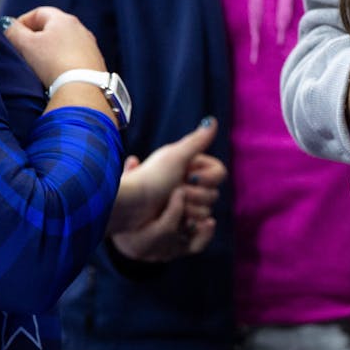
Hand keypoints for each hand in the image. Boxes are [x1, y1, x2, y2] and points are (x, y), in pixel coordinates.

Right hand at [1, 6, 105, 87]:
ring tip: (37, 64)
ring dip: (49, 50)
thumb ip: (13, 31)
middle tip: (22, 50)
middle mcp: (80, 28)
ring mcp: (90, 45)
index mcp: (64, 19)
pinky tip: (55, 72)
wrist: (82, 86)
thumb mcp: (26, 44)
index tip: (13, 35)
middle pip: (52, 27)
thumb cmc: (53, 62)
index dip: (22, 22)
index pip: (38, 12)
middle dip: (35, 37)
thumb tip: (7, 24)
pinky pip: (73, 56)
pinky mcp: (94, 61)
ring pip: (63, 43)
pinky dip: (62, 60)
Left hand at [110, 119, 225, 261]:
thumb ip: (197, 140)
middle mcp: (190, 186)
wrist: (129, 206)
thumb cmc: (150, 178)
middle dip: (194, 196)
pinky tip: (184, 222)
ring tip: (168, 206)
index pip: (220, 174)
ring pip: (206, 212)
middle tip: (175, 192)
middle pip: (214, 195)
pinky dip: (192, 226)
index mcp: (191, 168)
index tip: (188, 175)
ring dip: (188, 210)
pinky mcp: (180, 225)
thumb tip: (212, 120)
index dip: (207, 177)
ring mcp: (186, 206)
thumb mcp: (174, 156)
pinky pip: (198, 229)